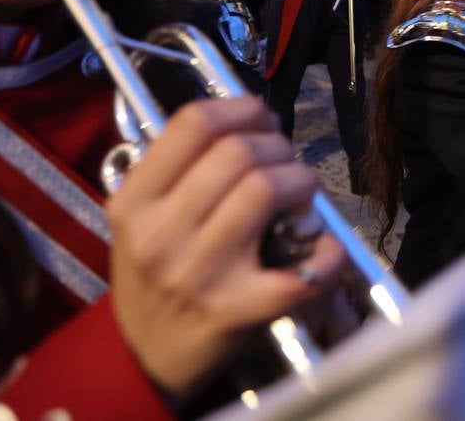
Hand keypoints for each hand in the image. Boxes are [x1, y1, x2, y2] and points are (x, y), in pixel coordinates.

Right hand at [107, 98, 346, 398]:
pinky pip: (303, 268)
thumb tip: (252, 121)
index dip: (241, 108)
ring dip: (300, 180)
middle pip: (238, 151)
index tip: (260, 118)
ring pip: (266, 189)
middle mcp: (162, 234)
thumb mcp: (142, 216)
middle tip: (284, 160)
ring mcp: (201, 273)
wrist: (144, 357)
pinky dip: (329, 252)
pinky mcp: (240, 310)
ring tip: (299, 193)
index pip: (193, 123)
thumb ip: (181, 168)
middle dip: (277, 145)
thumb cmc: (153, 273)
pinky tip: (326, 247)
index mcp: (135, 201)